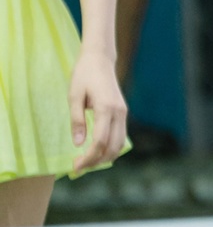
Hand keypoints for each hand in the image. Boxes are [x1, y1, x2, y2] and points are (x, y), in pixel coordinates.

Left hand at [69, 50, 127, 173]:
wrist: (100, 59)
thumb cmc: (84, 75)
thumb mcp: (74, 96)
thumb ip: (77, 121)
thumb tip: (79, 144)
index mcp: (106, 108)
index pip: (100, 141)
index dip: (89, 157)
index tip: (75, 166)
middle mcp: (119, 113)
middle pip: (113, 147)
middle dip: (97, 161)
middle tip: (79, 166)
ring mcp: (123, 113)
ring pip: (120, 145)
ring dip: (105, 157)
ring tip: (87, 161)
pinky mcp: (123, 113)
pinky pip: (120, 137)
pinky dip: (110, 148)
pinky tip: (96, 150)